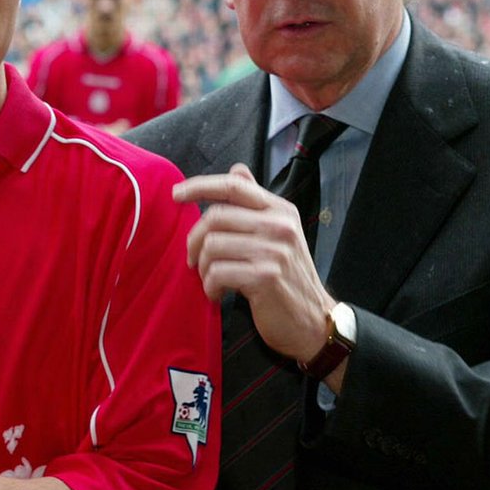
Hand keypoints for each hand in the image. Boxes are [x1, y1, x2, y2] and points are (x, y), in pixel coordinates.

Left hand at [173, 163, 332, 361]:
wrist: (313, 321)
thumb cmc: (287, 277)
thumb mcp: (279, 233)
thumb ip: (256, 203)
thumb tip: (236, 169)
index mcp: (280, 210)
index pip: (234, 186)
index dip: (200, 186)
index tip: (176, 194)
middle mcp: (279, 225)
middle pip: (216, 216)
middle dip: (195, 239)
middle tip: (193, 259)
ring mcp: (273, 251)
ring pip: (212, 245)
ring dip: (202, 267)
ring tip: (210, 279)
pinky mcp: (264, 277)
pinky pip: (217, 272)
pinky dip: (210, 286)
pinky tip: (218, 293)